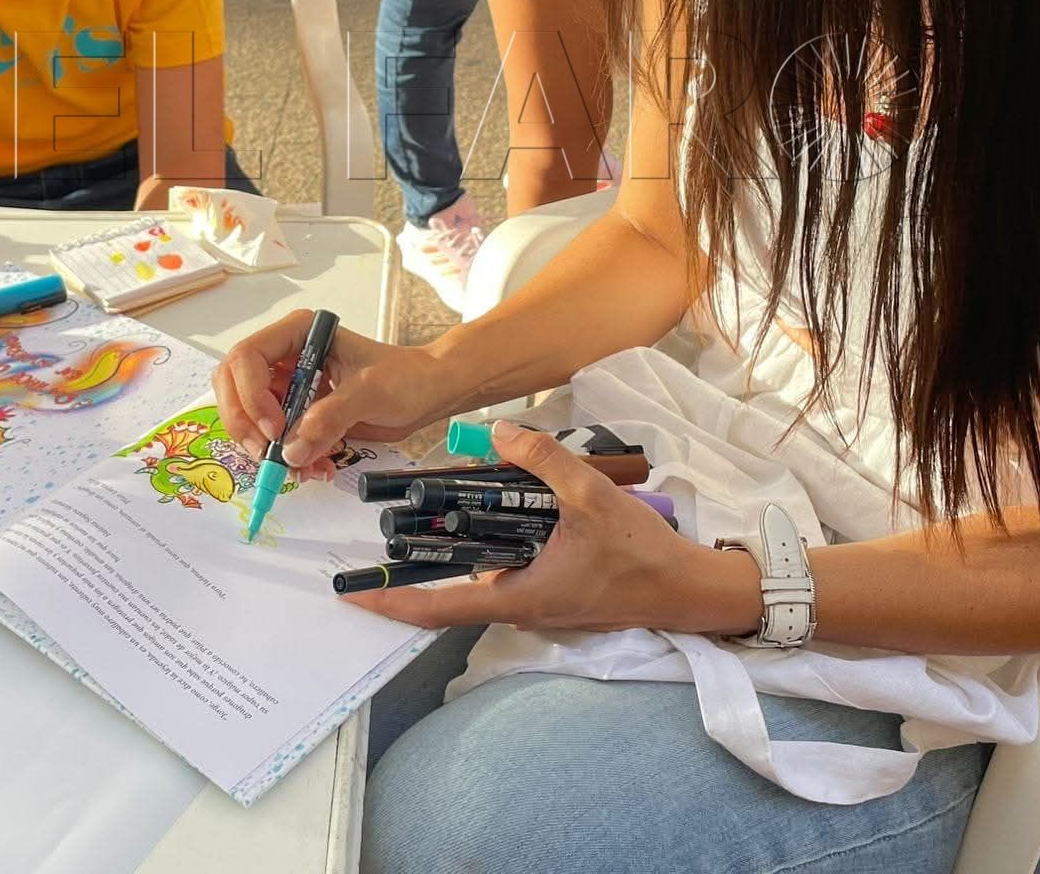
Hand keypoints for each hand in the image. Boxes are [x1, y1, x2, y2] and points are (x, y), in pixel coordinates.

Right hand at [211, 310, 450, 479]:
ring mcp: (291, 386)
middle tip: (268, 456)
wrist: (428, 394)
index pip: (247, 358)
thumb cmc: (405, 378)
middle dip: (246, 425)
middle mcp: (287, 357)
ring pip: (252, 418)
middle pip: (235, 388)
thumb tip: (291, 451)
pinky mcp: (299, 413)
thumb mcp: (368, 393)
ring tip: (302, 469)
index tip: (275, 429)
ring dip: (269, 449)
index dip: (251, 395)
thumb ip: (328, 419)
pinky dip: (289, 458)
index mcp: (299, 334)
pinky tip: (315, 468)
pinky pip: (277, 438)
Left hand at [341, 422, 760, 633]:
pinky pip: (509, 563)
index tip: (352, 593)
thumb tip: (499, 433)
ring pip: (481, 569)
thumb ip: (543, 461)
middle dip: (419, 554)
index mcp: (516, 597)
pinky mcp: (552, 587)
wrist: (687, 588)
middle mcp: (517, 604)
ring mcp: (535, 598)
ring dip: (460, 539)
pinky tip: (496, 501)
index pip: (437, 606)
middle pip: (452, 584)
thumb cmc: (640, 555)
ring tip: (438, 497)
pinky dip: (494, 536)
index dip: (391, 600)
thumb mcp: (591, 497)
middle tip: (386, 520)